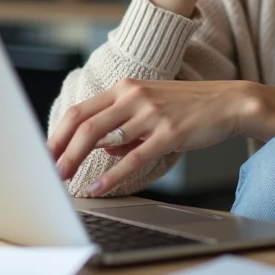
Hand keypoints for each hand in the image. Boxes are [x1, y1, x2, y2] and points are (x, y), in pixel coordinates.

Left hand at [46, 79, 253, 195]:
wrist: (228, 102)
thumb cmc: (189, 107)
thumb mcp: (152, 107)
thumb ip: (125, 125)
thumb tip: (103, 148)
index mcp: (125, 87)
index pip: (80, 110)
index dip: (57, 134)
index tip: (46, 154)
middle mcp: (133, 95)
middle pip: (83, 123)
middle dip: (60, 150)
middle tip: (49, 172)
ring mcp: (150, 112)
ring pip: (100, 137)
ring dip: (77, 161)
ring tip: (65, 181)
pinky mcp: (167, 132)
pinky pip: (131, 157)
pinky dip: (110, 175)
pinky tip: (98, 187)